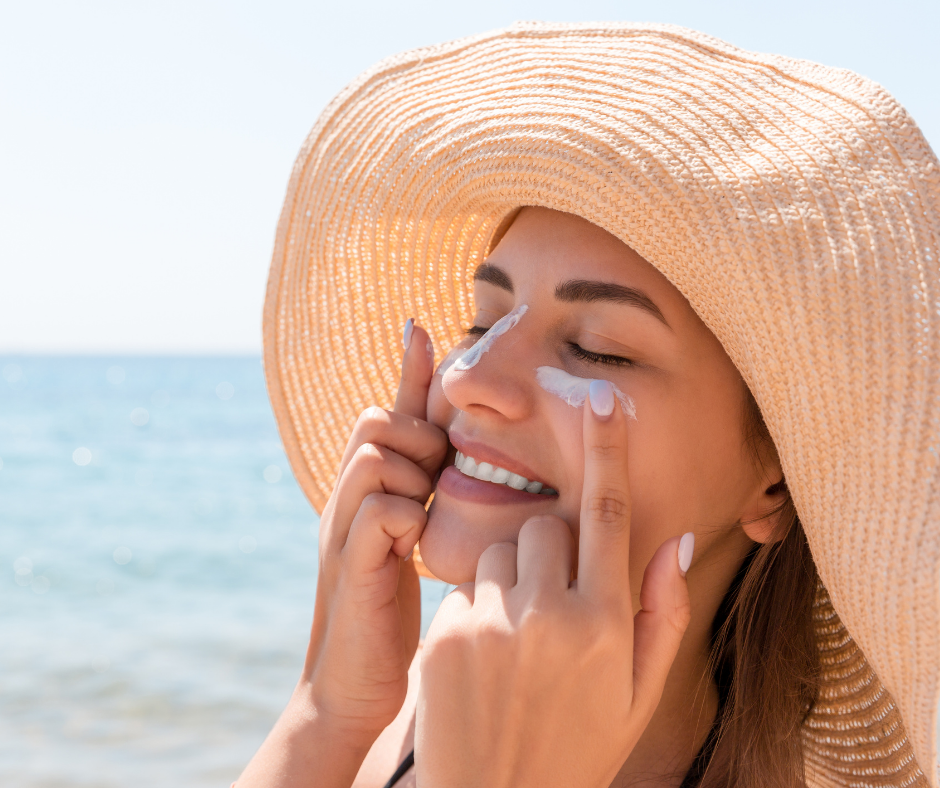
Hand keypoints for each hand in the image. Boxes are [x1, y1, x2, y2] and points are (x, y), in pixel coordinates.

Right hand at [304, 320, 446, 742]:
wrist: (353, 689)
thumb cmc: (392, 614)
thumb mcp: (413, 544)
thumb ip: (427, 497)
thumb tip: (456, 458)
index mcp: (369, 491)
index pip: (388, 413)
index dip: (407, 371)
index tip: (421, 326)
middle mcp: (348, 499)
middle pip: (376, 420)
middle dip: (414, 435)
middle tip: (434, 476)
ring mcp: (343, 529)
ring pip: (374, 454)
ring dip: (411, 472)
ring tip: (423, 511)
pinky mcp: (349, 565)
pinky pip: (378, 509)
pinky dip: (403, 516)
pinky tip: (414, 546)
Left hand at [416, 380, 692, 787]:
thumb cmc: (579, 748)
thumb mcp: (638, 694)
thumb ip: (664, 614)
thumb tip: (677, 538)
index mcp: (607, 624)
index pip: (610, 514)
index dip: (608, 450)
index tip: (602, 398)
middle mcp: (552, 616)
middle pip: (545, 527)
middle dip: (549, 550)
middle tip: (549, 606)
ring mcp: (494, 624)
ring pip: (499, 553)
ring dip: (509, 581)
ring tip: (514, 645)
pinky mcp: (447, 635)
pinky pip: (464, 589)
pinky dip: (476, 610)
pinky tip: (482, 664)